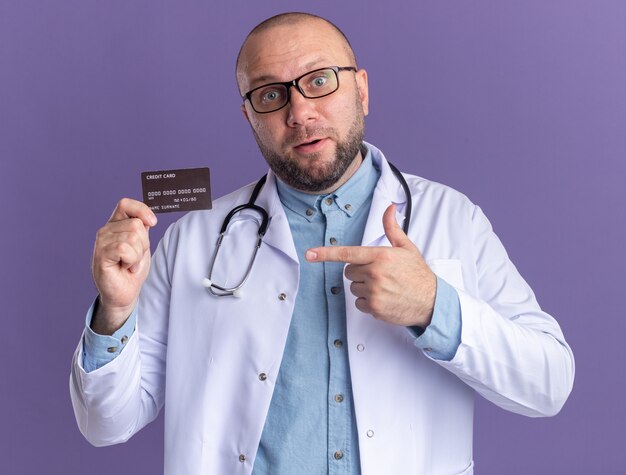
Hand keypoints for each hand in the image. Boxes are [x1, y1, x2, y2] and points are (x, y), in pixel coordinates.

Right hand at [91, 198, 156, 333]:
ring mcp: (101, 242)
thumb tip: (148, 217)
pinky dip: (132, 260)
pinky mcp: (101, 254)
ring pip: (133, 237)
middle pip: (136, 224)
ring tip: (130, 264)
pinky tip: (126, 268)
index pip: (125, 204)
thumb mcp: (142, 245)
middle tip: (135, 257)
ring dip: (138, 255)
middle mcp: (106, 231)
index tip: (152, 223)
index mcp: (115, 225)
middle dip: (144, 244)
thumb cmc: (132, 270)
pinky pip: (125, 248)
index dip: (141, 210)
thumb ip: (142, 229)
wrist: (125, 293)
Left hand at [305, 204, 435, 327]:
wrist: (432, 301)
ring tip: (384, 287)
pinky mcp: (374, 307)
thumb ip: (392, 228)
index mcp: (380, 256)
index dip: (325, 254)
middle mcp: (375, 273)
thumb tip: (390, 208)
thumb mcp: (406, 247)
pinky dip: (368, 302)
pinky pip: (359, 303)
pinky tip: (383, 299)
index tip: (310, 254)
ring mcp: (374, 291)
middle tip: (379, 274)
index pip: (347, 253)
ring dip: (364, 287)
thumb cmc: (418, 274)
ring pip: (353, 287)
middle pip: (348, 271)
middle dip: (359, 272)